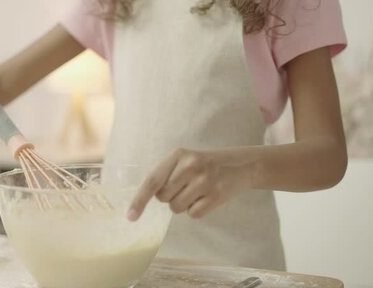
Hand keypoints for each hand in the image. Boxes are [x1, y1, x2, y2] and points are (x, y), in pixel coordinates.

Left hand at [127, 148, 257, 220]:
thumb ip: (167, 173)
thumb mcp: (186, 160)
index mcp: (178, 155)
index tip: (130, 216)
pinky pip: (193, 214)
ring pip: (176, 208)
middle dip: (171, 197)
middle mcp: (190, 165)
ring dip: (184, 204)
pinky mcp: (216, 195)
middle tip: (187, 186)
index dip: (139, 200)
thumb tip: (147, 198)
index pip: (152, 180)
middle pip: (163, 198)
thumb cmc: (206, 165)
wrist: (242, 164)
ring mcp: (204, 180)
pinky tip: (207, 197)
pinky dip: (197, 210)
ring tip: (198, 191)